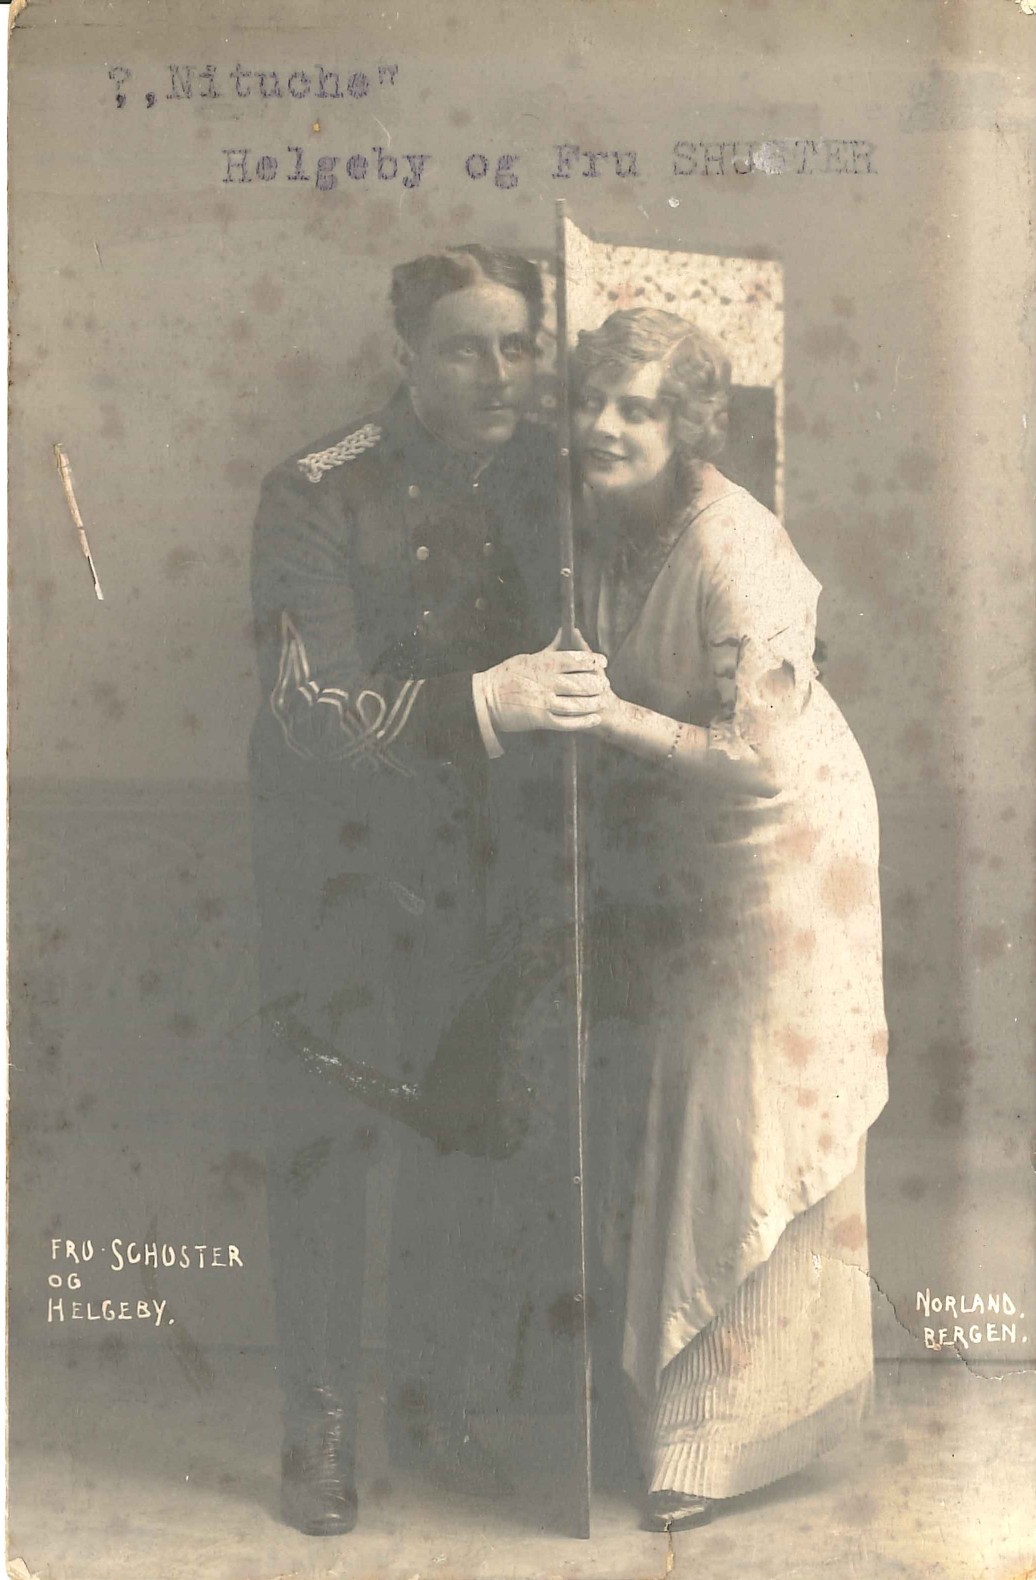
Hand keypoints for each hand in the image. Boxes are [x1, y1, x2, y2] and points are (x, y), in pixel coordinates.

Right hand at [478, 630, 609, 734]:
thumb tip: (564, 632)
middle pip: (580, 682)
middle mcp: (545, 682)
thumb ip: (549, 649)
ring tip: (602, 701)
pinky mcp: (540, 720)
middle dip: (596, 684)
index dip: (593, 661)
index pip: (575, 659)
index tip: (603, 662)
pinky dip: (583, 721)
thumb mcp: (526, 657)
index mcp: (542, 664)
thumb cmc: (504, 676)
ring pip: (577, 703)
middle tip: (605, 684)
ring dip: (593, 703)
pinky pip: (567, 722)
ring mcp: (543, 702)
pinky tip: (593, 718)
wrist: (484, 699)